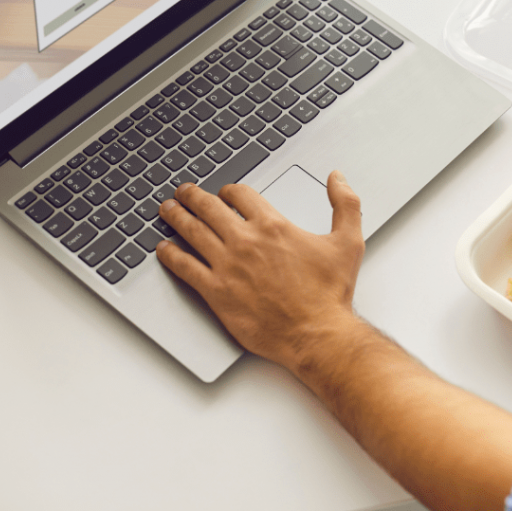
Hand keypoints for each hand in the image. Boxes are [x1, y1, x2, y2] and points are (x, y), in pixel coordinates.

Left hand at [155, 172, 364, 370]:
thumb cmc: (330, 293)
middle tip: (184, 192)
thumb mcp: (348, 241)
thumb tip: (337, 178)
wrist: (316, 333)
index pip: (241, 195)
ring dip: (177, 217)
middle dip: (193, 196)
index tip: (224, 192)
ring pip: (192, 232)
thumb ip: (345, 204)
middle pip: (209, 208)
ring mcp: (227, 266)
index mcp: (273, 226)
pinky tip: (164, 249)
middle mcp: (246, 241)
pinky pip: (185, 267)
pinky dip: (170, 255)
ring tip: (167, 210)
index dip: (229, 190)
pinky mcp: (216, 291)